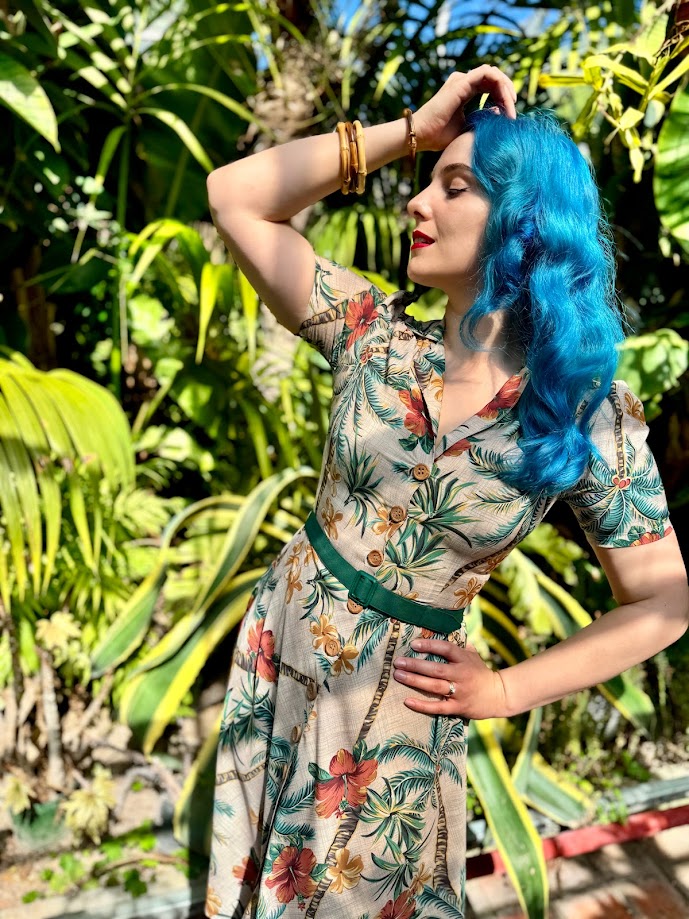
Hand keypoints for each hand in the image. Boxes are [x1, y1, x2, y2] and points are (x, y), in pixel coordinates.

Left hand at [393, 638, 507, 719]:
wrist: (499, 696)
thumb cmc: (481, 673)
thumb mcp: (473, 655)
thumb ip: (458, 645)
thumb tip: (442, 630)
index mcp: (465, 659)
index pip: (447, 649)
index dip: (430, 645)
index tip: (414, 644)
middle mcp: (462, 675)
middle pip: (436, 669)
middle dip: (415, 665)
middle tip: (398, 662)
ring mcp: (460, 692)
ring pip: (434, 686)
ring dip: (414, 681)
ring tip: (398, 676)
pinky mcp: (458, 707)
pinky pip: (437, 707)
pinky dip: (422, 705)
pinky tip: (407, 701)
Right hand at [414, 66, 517, 152]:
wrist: (421, 135)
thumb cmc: (438, 136)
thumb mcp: (467, 128)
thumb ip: (482, 118)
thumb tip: (498, 111)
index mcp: (463, 92)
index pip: (489, 87)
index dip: (502, 99)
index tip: (509, 117)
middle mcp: (463, 82)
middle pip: (493, 80)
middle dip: (507, 94)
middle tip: (513, 113)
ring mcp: (462, 80)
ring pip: (493, 74)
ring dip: (506, 88)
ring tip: (512, 105)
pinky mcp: (462, 81)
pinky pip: (488, 73)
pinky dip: (500, 83)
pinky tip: (506, 99)